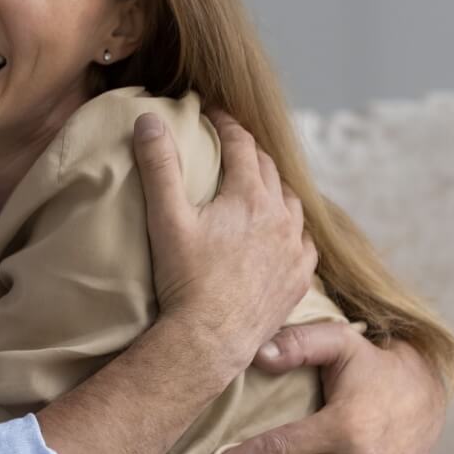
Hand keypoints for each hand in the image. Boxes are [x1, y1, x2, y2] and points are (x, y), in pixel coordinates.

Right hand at [132, 109, 316, 375]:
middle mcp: (280, 216)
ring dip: (275, 186)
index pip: (241, 144)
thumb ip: (159, 165)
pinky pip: (305, 242)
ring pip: (293, 201)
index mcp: (249, 195)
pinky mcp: (298, 278)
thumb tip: (149, 119)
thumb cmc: (185, 279)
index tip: (211, 114)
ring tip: (259, 184)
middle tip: (231, 144)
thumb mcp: (166, 217)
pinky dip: (292, 228)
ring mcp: (293, 249)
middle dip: (249, 151)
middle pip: (268, 168)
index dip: (225, 123)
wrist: (210, 339)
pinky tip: (284, 233)